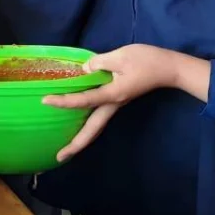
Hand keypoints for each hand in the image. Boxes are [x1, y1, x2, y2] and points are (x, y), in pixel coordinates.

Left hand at [42, 44, 208, 161]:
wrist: (169, 68)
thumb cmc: (147, 61)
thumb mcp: (121, 56)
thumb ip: (99, 63)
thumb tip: (83, 70)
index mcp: (113, 95)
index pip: (84, 101)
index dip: (64, 101)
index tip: (45, 101)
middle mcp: (113, 105)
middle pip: (92, 129)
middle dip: (76, 145)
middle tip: (59, 158)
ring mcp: (116, 105)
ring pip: (96, 126)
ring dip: (81, 139)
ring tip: (66, 150)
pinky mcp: (118, 100)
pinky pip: (99, 116)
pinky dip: (88, 125)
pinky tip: (79, 124)